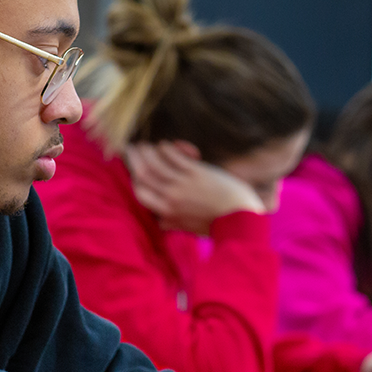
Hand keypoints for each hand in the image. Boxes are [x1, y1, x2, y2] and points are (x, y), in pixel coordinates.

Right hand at [123, 140, 264, 234]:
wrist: (239, 218)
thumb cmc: (216, 224)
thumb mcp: (189, 227)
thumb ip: (173, 222)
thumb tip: (159, 223)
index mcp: (167, 211)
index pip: (140, 193)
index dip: (133, 179)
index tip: (132, 169)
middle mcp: (171, 197)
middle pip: (143, 173)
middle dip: (135, 159)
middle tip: (132, 148)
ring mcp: (183, 184)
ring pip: (156, 162)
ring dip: (148, 151)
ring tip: (146, 144)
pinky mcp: (196, 172)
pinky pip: (174, 156)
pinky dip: (167, 148)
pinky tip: (166, 145)